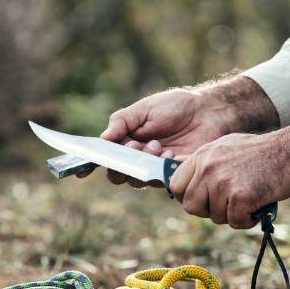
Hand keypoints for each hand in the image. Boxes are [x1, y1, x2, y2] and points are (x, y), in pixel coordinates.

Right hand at [76, 76, 278, 188]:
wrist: (209, 112)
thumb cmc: (176, 108)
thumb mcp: (145, 108)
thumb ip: (122, 121)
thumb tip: (104, 138)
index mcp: (126, 142)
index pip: (104, 158)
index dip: (89, 165)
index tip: (80, 171)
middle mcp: (138, 159)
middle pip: (117, 175)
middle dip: (124, 160)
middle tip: (137, 145)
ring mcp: (155, 170)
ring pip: (137, 179)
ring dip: (144, 162)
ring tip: (158, 145)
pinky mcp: (174, 176)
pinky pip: (161, 181)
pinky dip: (163, 166)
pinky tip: (173, 152)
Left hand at [169, 112, 289, 228]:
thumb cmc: (260, 151)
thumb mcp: (224, 146)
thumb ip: (201, 159)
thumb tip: (174, 165)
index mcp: (201, 156)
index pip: (176, 185)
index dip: (187, 197)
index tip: (202, 201)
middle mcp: (208, 168)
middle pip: (191, 206)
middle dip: (208, 211)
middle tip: (227, 206)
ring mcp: (223, 182)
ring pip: (215, 217)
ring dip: (232, 215)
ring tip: (248, 201)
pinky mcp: (240, 196)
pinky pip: (235, 222)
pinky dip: (247, 221)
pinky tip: (256, 208)